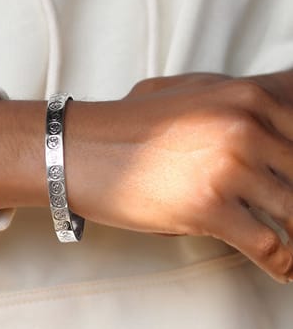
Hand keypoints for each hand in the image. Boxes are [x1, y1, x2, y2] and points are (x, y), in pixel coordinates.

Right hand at [65, 73, 292, 282]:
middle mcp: (242, 126)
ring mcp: (227, 166)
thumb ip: (236, 98)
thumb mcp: (187, 90)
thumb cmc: (130, 122)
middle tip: (286, 208)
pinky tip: (281, 265)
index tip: (289, 176)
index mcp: (243, 95)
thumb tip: (271, 106)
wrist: (83, 147)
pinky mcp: (208, 208)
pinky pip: (271, 246)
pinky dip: (284, 263)